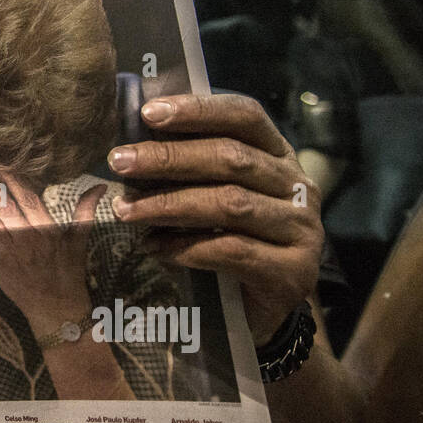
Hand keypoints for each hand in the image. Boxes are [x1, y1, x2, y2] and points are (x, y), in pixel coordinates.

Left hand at [0, 164, 106, 334]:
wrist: (56, 311)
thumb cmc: (69, 274)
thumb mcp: (78, 241)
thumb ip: (86, 212)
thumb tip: (100, 186)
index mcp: (46, 230)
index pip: (28, 198)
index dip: (12, 179)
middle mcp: (26, 239)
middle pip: (4, 207)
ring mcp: (8, 253)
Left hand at [106, 93, 322, 345]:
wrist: (257, 313)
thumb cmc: (225, 241)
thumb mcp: (210, 195)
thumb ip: (188, 168)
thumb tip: (129, 146)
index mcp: (278, 155)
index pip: (245, 116)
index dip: (199, 110)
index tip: (148, 113)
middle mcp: (297, 186)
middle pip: (232, 159)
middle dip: (169, 158)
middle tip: (120, 162)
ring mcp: (302, 229)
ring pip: (230, 204)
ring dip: (170, 204)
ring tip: (126, 210)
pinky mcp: (294, 271)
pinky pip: (233, 251)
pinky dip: (186, 248)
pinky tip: (153, 248)